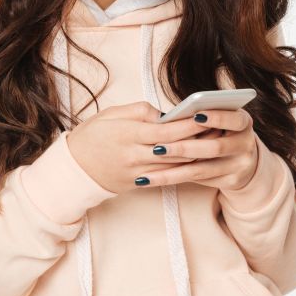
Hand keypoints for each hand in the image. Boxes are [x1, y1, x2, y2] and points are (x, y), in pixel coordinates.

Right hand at [64, 101, 211, 193]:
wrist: (73, 169)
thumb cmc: (93, 135)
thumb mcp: (112, 113)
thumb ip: (141, 110)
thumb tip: (166, 113)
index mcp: (129, 134)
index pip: (168, 130)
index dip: (190, 124)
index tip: (208, 114)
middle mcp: (135, 156)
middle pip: (177, 150)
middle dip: (201, 140)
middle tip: (221, 129)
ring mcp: (138, 173)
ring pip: (176, 166)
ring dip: (198, 156)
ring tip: (215, 143)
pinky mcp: (139, 184)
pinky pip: (167, 177)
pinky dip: (185, 169)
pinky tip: (199, 160)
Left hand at [142, 107, 260, 192]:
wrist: (245, 162)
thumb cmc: (223, 132)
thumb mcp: (222, 120)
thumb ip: (204, 118)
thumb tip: (172, 118)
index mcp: (244, 122)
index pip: (233, 119)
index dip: (216, 118)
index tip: (195, 115)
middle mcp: (245, 144)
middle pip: (214, 148)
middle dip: (184, 148)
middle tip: (157, 148)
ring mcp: (240, 165)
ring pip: (202, 170)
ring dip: (173, 172)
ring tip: (148, 174)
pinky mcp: (231, 181)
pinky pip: (200, 180)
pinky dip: (177, 179)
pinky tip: (157, 179)